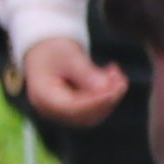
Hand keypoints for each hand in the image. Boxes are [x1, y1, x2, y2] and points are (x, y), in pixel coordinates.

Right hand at [15, 35, 130, 126]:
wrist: (44, 49)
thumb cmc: (53, 49)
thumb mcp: (69, 56)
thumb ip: (87, 73)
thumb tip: (108, 90)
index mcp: (42, 96)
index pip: (71, 107)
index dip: (94, 103)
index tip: (113, 93)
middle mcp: (50, 110)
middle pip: (84, 115)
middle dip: (106, 99)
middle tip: (121, 79)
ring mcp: (62, 113)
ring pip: (93, 114)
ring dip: (110, 96)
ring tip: (115, 72)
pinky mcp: (74, 110)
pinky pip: (95, 109)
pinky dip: (107, 95)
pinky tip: (112, 75)